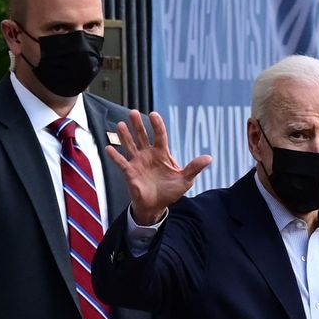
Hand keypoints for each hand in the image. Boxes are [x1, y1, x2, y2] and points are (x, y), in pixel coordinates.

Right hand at [104, 110, 210, 226]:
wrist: (157, 206)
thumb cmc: (170, 191)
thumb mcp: (185, 180)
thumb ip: (194, 168)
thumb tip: (209, 158)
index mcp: (162, 154)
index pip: (160, 135)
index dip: (157, 125)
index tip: (154, 115)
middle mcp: (148, 155)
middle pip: (142, 136)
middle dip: (138, 125)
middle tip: (133, 113)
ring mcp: (137, 162)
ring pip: (130, 146)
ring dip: (125, 136)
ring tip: (120, 125)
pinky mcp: (129, 172)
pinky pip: (121, 163)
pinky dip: (115, 156)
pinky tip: (109, 148)